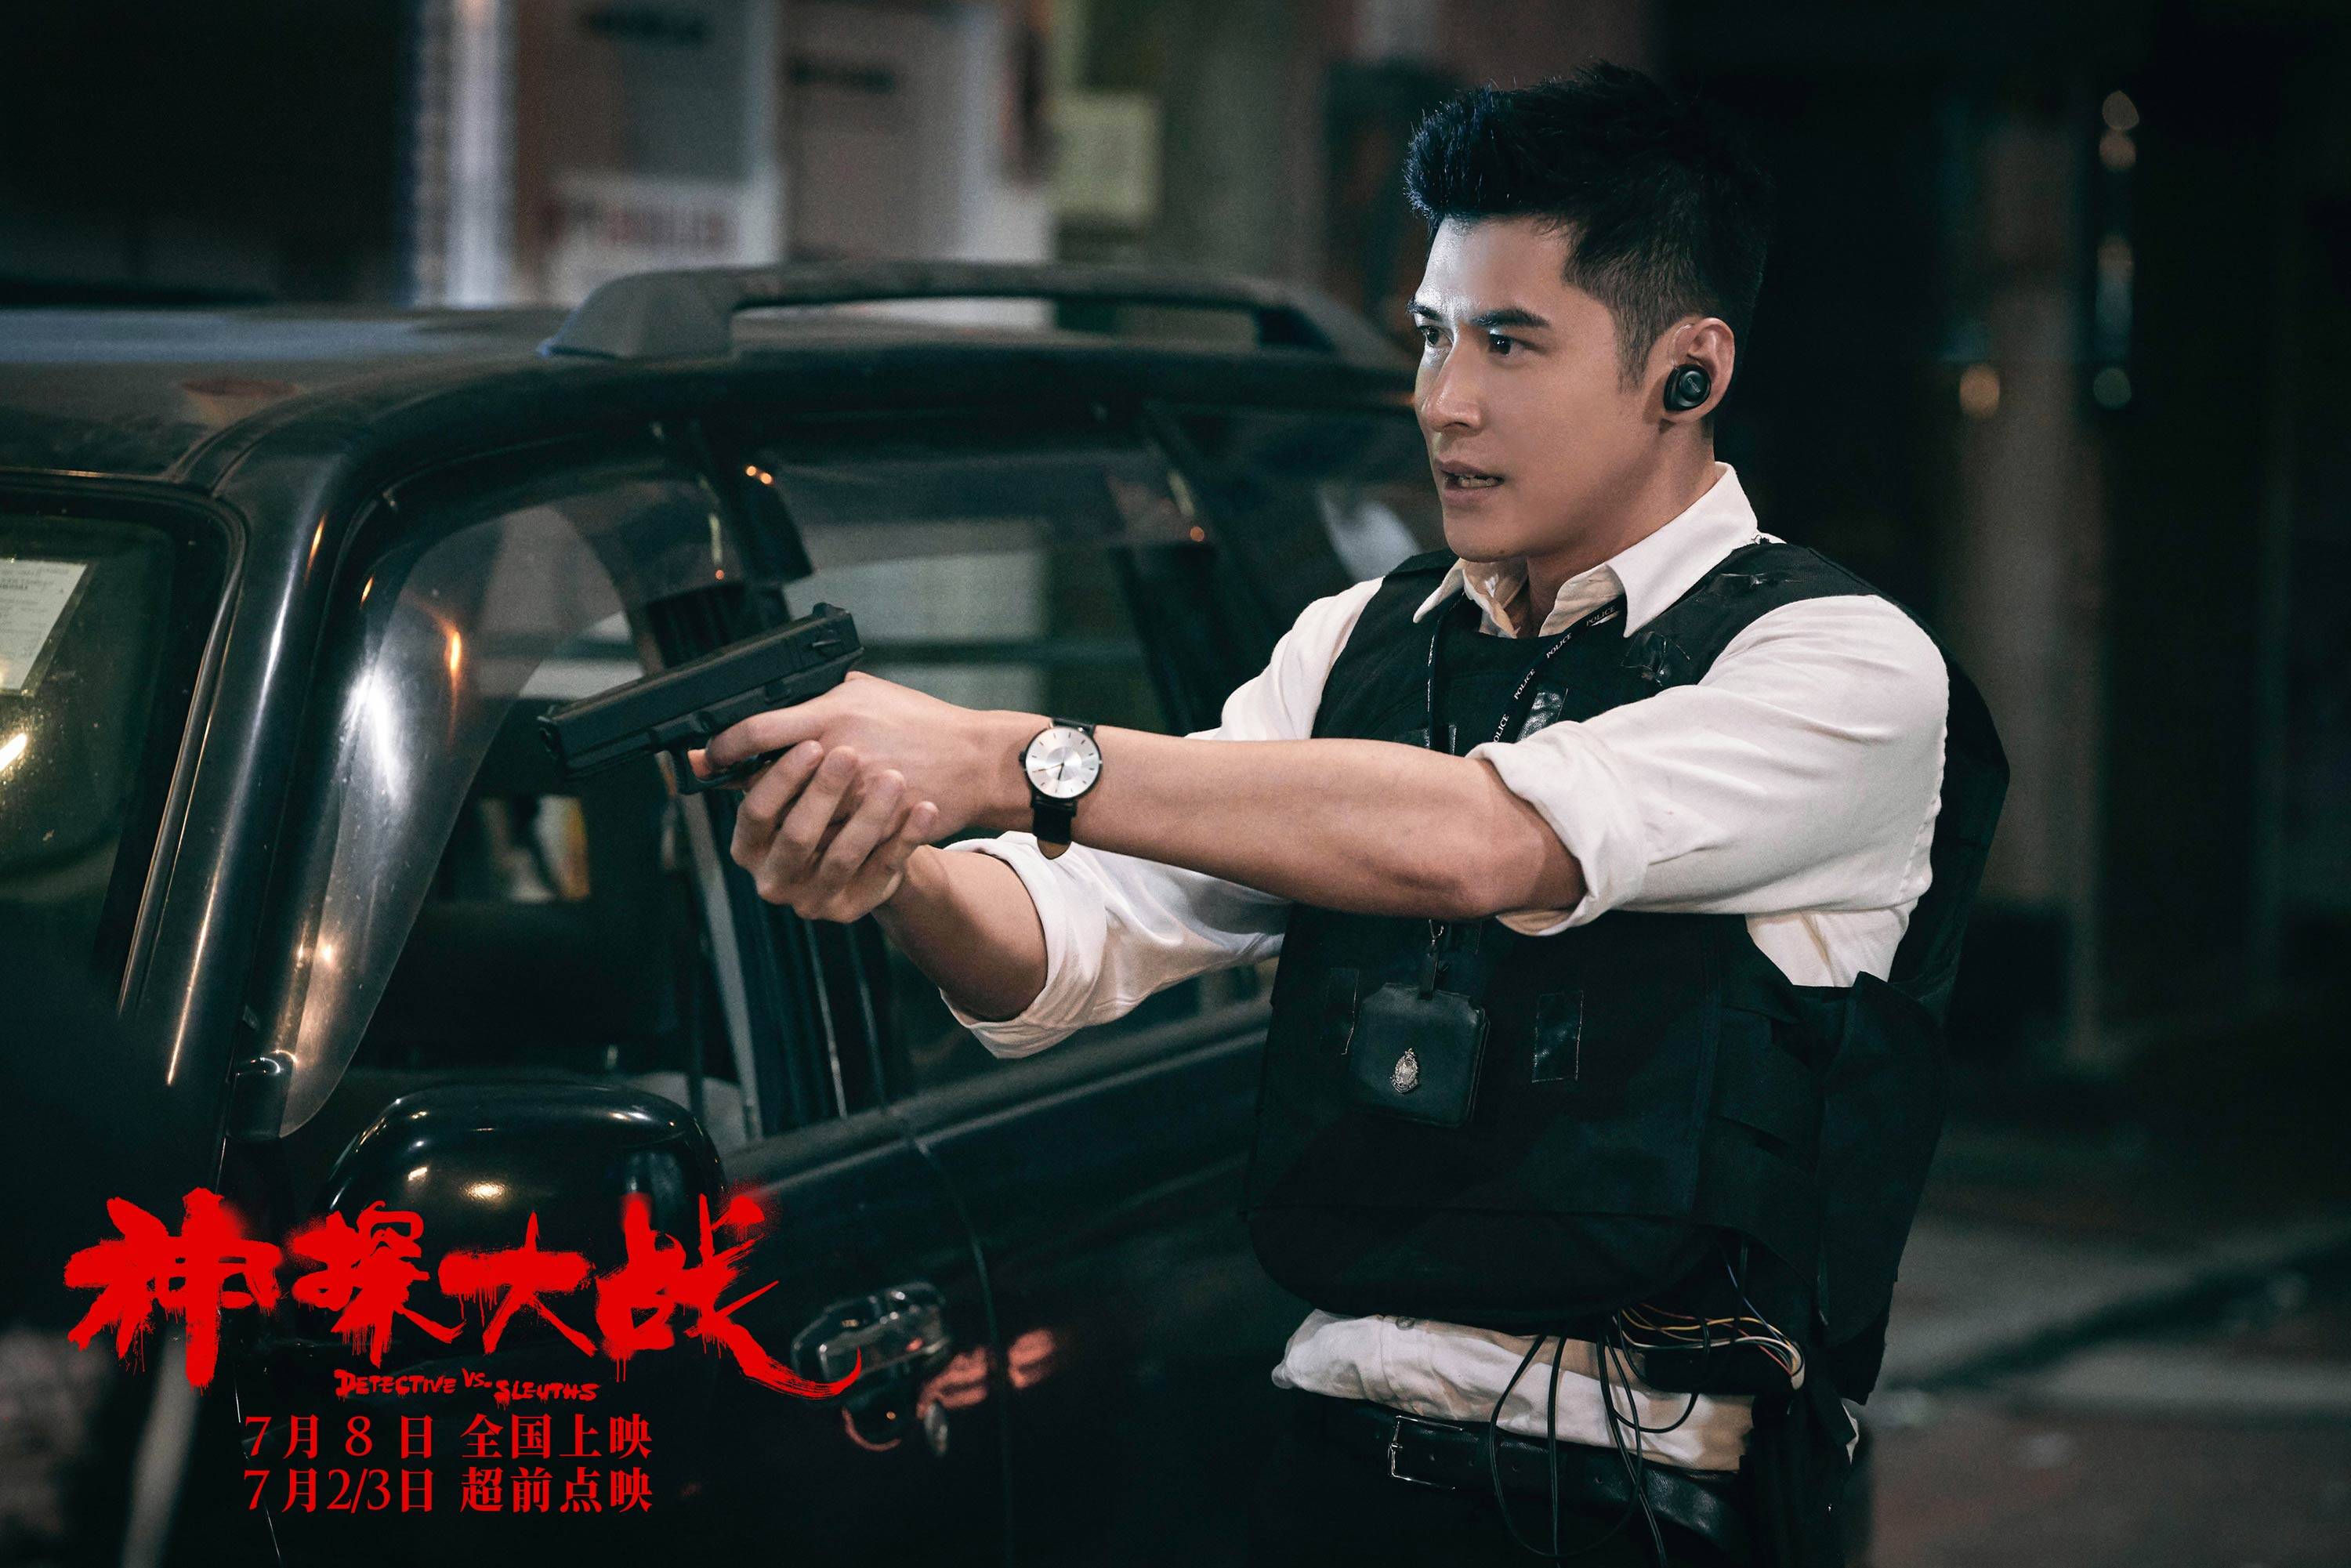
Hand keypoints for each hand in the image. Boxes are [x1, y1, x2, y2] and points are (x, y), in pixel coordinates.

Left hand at [696, 670, 1032, 840]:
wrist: (976, 761)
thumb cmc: (920, 722)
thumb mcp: (866, 693)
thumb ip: (817, 699)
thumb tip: (769, 707)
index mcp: (832, 714)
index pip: (757, 731)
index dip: (725, 747)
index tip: (711, 756)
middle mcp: (840, 753)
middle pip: (768, 784)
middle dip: (751, 792)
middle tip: (741, 792)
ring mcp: (857, 798)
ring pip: (794, 821)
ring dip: (782, 824)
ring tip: (777, 820)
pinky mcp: (875, 830)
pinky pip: (830, 846)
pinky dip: (817, 844)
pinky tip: (813, 839)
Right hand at [713, 739, 940, 919]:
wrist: (863, 851)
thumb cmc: (820, 810)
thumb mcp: (786, 792)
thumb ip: (754, 769)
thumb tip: (697, 753)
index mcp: (748, 848)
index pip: (756, 812)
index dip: (783, 778)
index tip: (812, 744)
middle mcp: (773, 880)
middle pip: (797, 836)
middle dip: (825, 792)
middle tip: (851, 754)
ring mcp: (812, 900)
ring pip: (842, 856)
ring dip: (869, 814)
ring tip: (895, 778)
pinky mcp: (854, 907)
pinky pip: (883, 870)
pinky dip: (905, 838)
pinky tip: (924, 808)